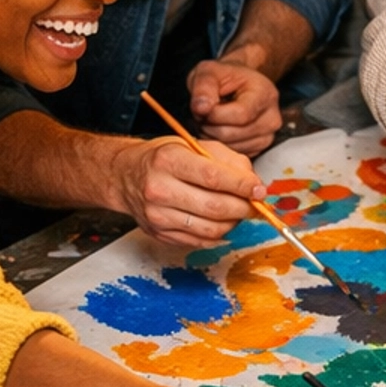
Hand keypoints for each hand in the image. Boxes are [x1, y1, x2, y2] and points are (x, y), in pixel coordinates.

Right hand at [112, 136, 263, 246]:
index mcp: (168, 161)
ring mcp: (157, 215)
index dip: (242, 186)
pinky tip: (219, 220)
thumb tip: (255, 185)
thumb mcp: (194, 146)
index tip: (259, 190)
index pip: (214, 177)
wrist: (126, 176)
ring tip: (236, 211)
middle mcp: (159, 189)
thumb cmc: (163, 159)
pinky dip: (218, 233)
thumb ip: (228, 161)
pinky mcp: (160, 233)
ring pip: (211, 229)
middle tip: (254, 204)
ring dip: (233, 222)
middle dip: (243, 208)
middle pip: (215, 207)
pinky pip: (201, 241)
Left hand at [188, 51, 282, 156]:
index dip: (214, 114)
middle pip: (232, 134)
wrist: (238, 84)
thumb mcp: (209, 71)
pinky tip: (217, 129)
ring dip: (211, 136)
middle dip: (208, 126)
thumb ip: (203, 87)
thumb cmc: (224, 77)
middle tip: (201, 114)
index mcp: (265, 94)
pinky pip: (232, 154)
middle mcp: (272, 118)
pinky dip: (219, 145)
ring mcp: (267, 136)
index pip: (240, 115)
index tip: (201, 106)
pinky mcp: (259, 149)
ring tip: (209, 120)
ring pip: (230, 147)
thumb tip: (201, 109)